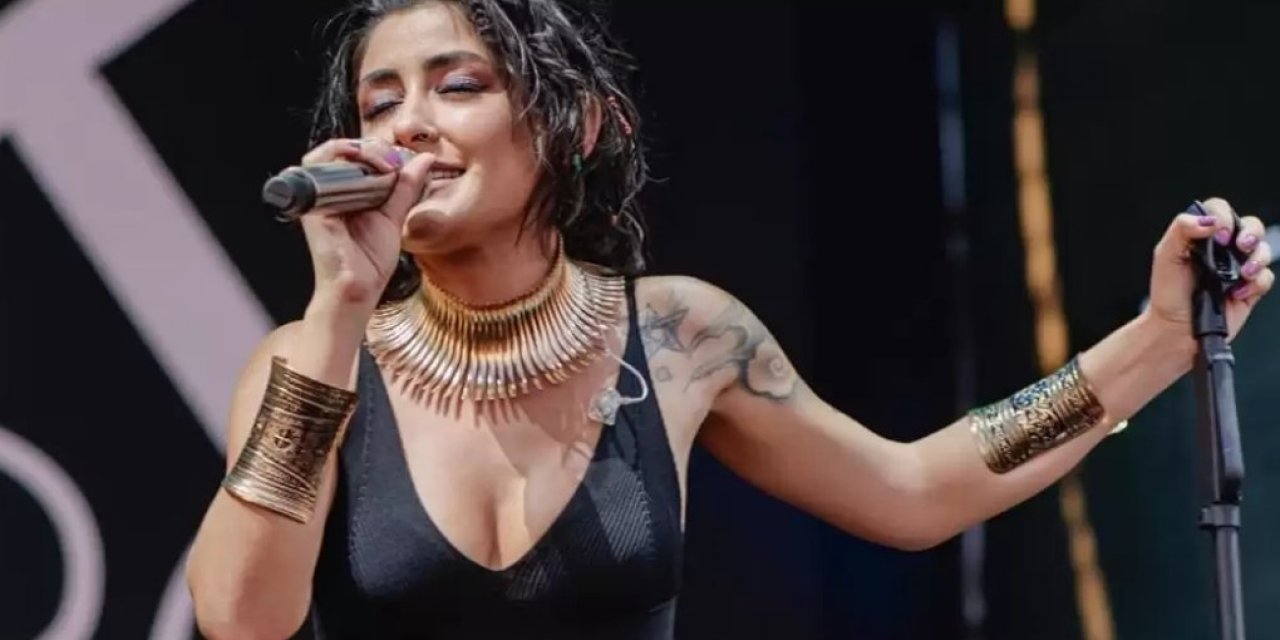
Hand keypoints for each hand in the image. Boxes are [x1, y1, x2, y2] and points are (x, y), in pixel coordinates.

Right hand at [297, 137, 434, 309]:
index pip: (354, 156)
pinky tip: (368, 167)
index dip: (377, 151)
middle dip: (370, 148)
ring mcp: (318, 197)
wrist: (359, 288)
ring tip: (383, 164)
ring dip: (358, 150)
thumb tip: (425, 159)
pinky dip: (341, 158)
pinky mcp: (313, 203)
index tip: (402, 162)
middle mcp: (329, 192)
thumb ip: (406, 187)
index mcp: (346, 194)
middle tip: (393, 161)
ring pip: (327, 153)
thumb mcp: (394, 215)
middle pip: (341, 150)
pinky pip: (317, 167)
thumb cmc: (370, 259)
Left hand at [1147, 197, 1273, 340]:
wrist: (1176, 329)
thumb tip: (1209, 220)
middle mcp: (1222, 249)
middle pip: (1250, 225)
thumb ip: (1182, 230)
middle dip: (1251, 232)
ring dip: (1259, 257)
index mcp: (1200, 236)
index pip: (1219, 210)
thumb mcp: (1165, 256)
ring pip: (1263, 249)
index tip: (1218, 233)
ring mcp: (1238, 267)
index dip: (1224, 216)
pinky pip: (1266, 277)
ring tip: (1244, 272)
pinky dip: (1257, 283)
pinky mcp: (1250, 288)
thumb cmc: (1168, 294)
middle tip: (1241, 245)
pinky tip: (1237, 293)